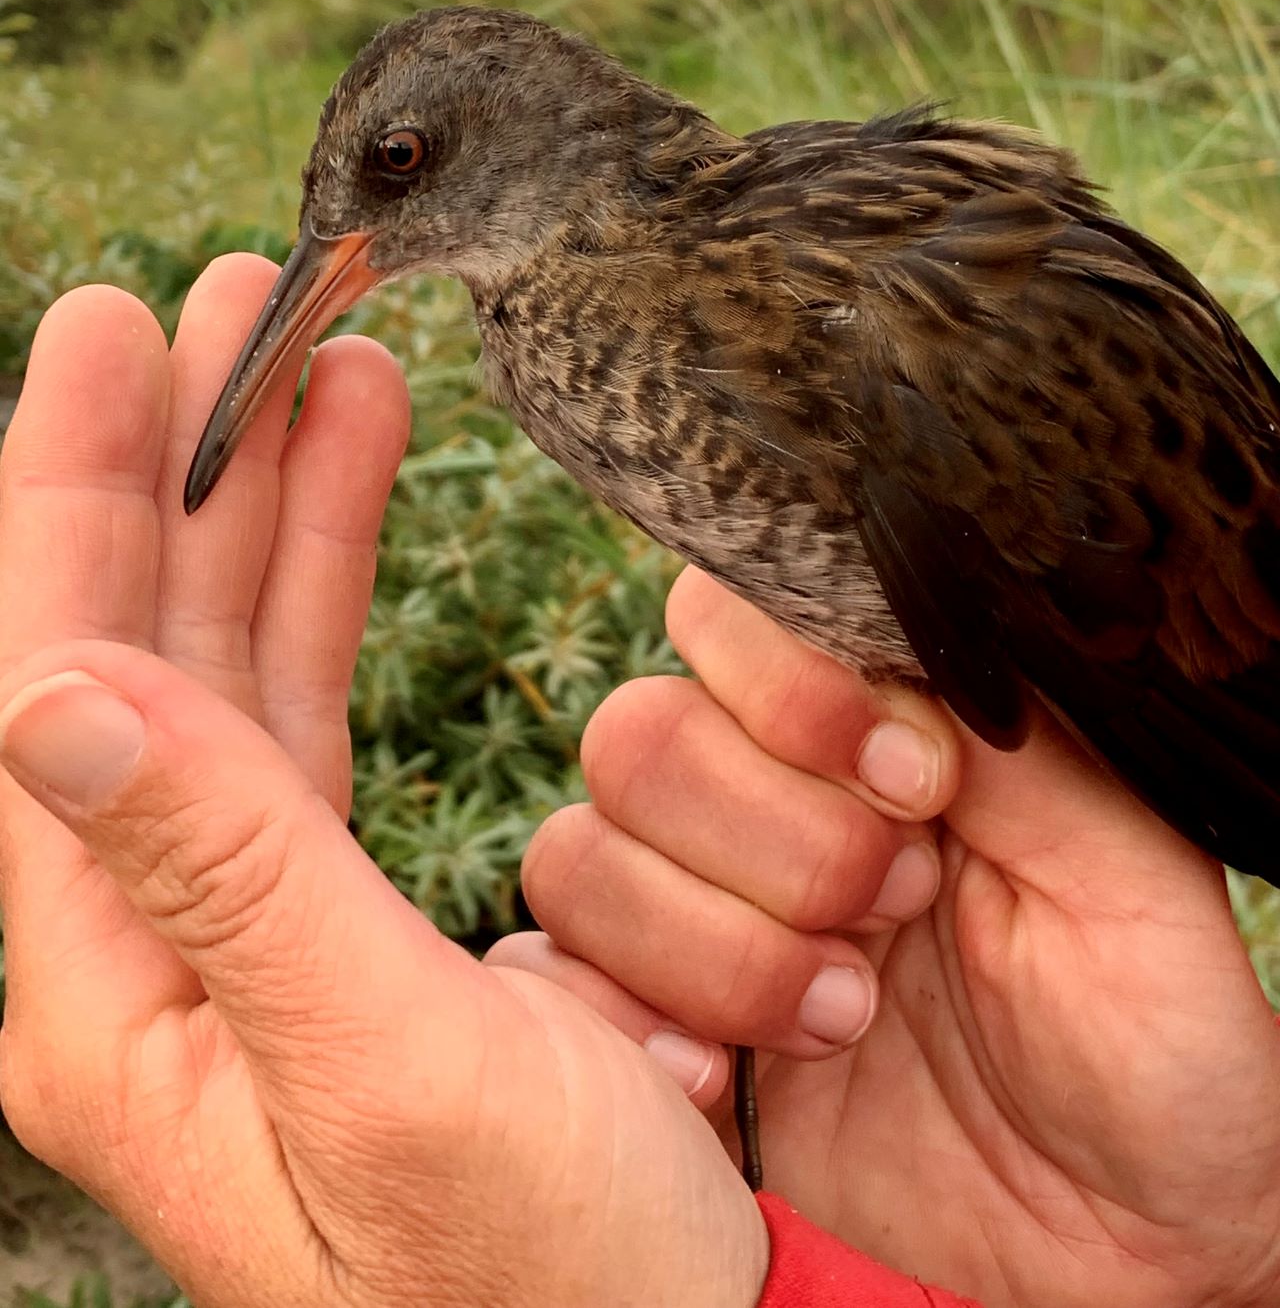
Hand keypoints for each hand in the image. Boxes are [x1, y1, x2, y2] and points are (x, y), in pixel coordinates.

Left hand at [0, 265, 767, 1307]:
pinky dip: (327, 585)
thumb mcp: (383, 1070)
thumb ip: (226, 874)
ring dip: (263, 502)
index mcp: (112, 986)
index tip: (113, 330)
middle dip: (174, 462)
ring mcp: (239, 915)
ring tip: (315, 363)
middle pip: (132, 644)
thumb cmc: (539, 1278)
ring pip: (225, 654)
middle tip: (228, 300)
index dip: (69, 493)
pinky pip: (305, 703)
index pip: (51, 681)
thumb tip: (51, 696)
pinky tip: (348, 492)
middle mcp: (150, 938)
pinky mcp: (334, 908)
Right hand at [491, 569, 1279, 1307]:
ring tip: (849, 1016)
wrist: (1125, 1249)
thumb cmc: (1152, 1046)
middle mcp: (761, 809)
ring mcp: (696, 920)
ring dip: (718, 946)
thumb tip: (886, 644)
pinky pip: (542, 986)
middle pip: (638, 735)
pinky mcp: (652, 1035)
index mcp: (868, 737)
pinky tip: (728, 1082)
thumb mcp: (1127, 874)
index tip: (912, 781)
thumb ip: (1006, 745)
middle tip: (896, 907)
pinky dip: (619, 1026)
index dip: (791, 688)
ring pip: (581, 855)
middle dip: (774, 836)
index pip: (732, 620)